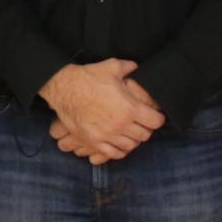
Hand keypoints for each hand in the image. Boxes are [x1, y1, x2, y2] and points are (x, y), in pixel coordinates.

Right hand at [41, 58, 164, 163]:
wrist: (64, 88)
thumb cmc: (88, 78)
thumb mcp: (112, 67)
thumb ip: (129, 68)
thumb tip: (136, 68)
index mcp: (130, 108)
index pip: (155, 122)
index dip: (157, 118)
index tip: (154, 116)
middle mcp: (121, 125)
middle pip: (144, 135)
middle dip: (146, 129)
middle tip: (142, 124)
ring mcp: (107, 135)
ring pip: (130, 146)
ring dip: (132, 140)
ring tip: (130, 134)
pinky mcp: (93, 141)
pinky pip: (112, 154)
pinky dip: (119, 151)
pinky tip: (119, 145)